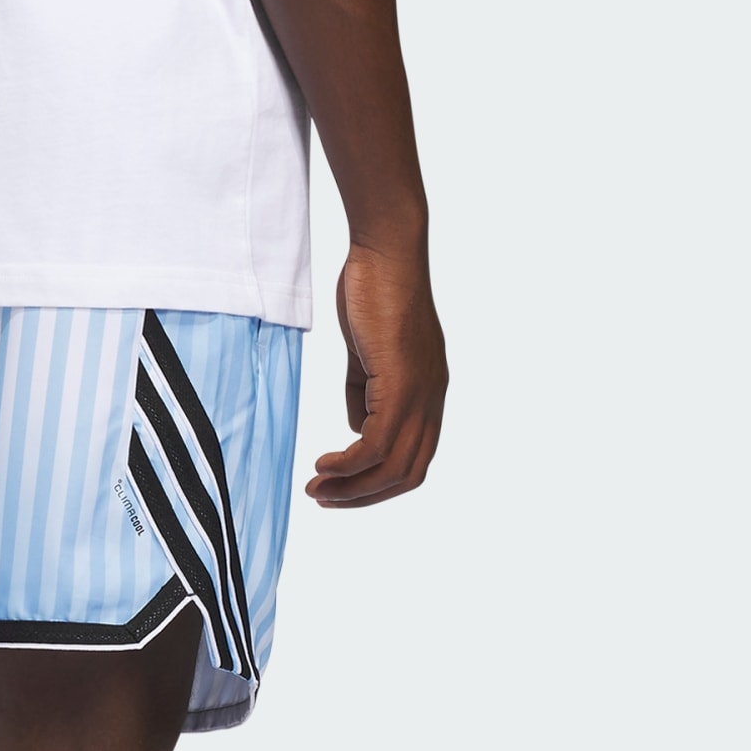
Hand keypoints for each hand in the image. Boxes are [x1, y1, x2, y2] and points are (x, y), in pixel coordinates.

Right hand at [304, 243, 447, 507]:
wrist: (387, 252)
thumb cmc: (374, 291)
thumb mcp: (367, 355)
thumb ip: (364, 394)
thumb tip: (356, 430)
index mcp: (426, 394)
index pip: (412, 459)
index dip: (377, 484)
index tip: (340, 486)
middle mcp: (431, 400)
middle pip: (406, 474)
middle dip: (363, 496)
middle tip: (323, 497)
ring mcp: (421, 395)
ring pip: (393, 467)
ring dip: (352, 487)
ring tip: (318, 488)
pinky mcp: (402, 385)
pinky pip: (376, 444)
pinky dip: (349, 464)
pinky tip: (325, 463)